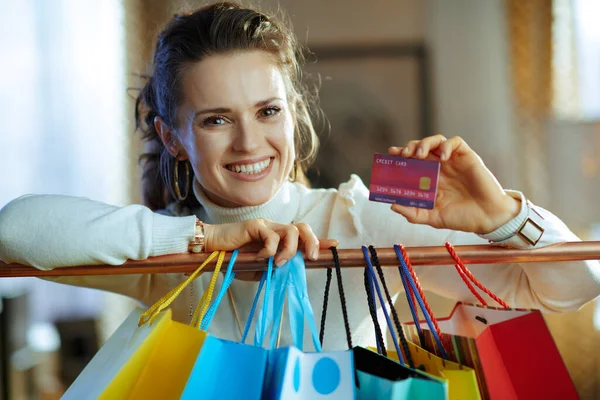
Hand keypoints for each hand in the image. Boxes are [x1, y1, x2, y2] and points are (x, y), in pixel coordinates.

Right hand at [203, 219, 337, 280]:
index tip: (335, 245)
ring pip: (291, 231)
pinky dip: (270, 250)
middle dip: (313, 241)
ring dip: (290, 250)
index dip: (320, 240)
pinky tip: (260, 257)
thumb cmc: (234, 260)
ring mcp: (266, 226)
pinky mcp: (255, 225)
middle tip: (311, 258)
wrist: (211, 250)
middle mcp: (275, 229)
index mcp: (278, 240)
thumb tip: (292, 270)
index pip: (303, 236)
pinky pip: (271, 236)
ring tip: (278, 263)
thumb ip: (274, 268)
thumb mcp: (258, 269)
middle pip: (303, 227)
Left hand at [388, 135, 519, 233]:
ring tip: (420, 154)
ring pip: (436, 141)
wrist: (487, 218)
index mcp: (430, 179)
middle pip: (421, 148)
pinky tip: (443, 158)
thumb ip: (413, 213)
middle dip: (410, 147)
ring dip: (425, 143)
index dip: (400, 156)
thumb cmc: (461, 217)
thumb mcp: (433, 217)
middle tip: (403, 155)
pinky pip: (456, 142)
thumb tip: (392, 205)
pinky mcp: (468, 157)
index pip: (411, 162)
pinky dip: (446, 145)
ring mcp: (453, 161)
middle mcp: (440, 167)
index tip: (390, 155)